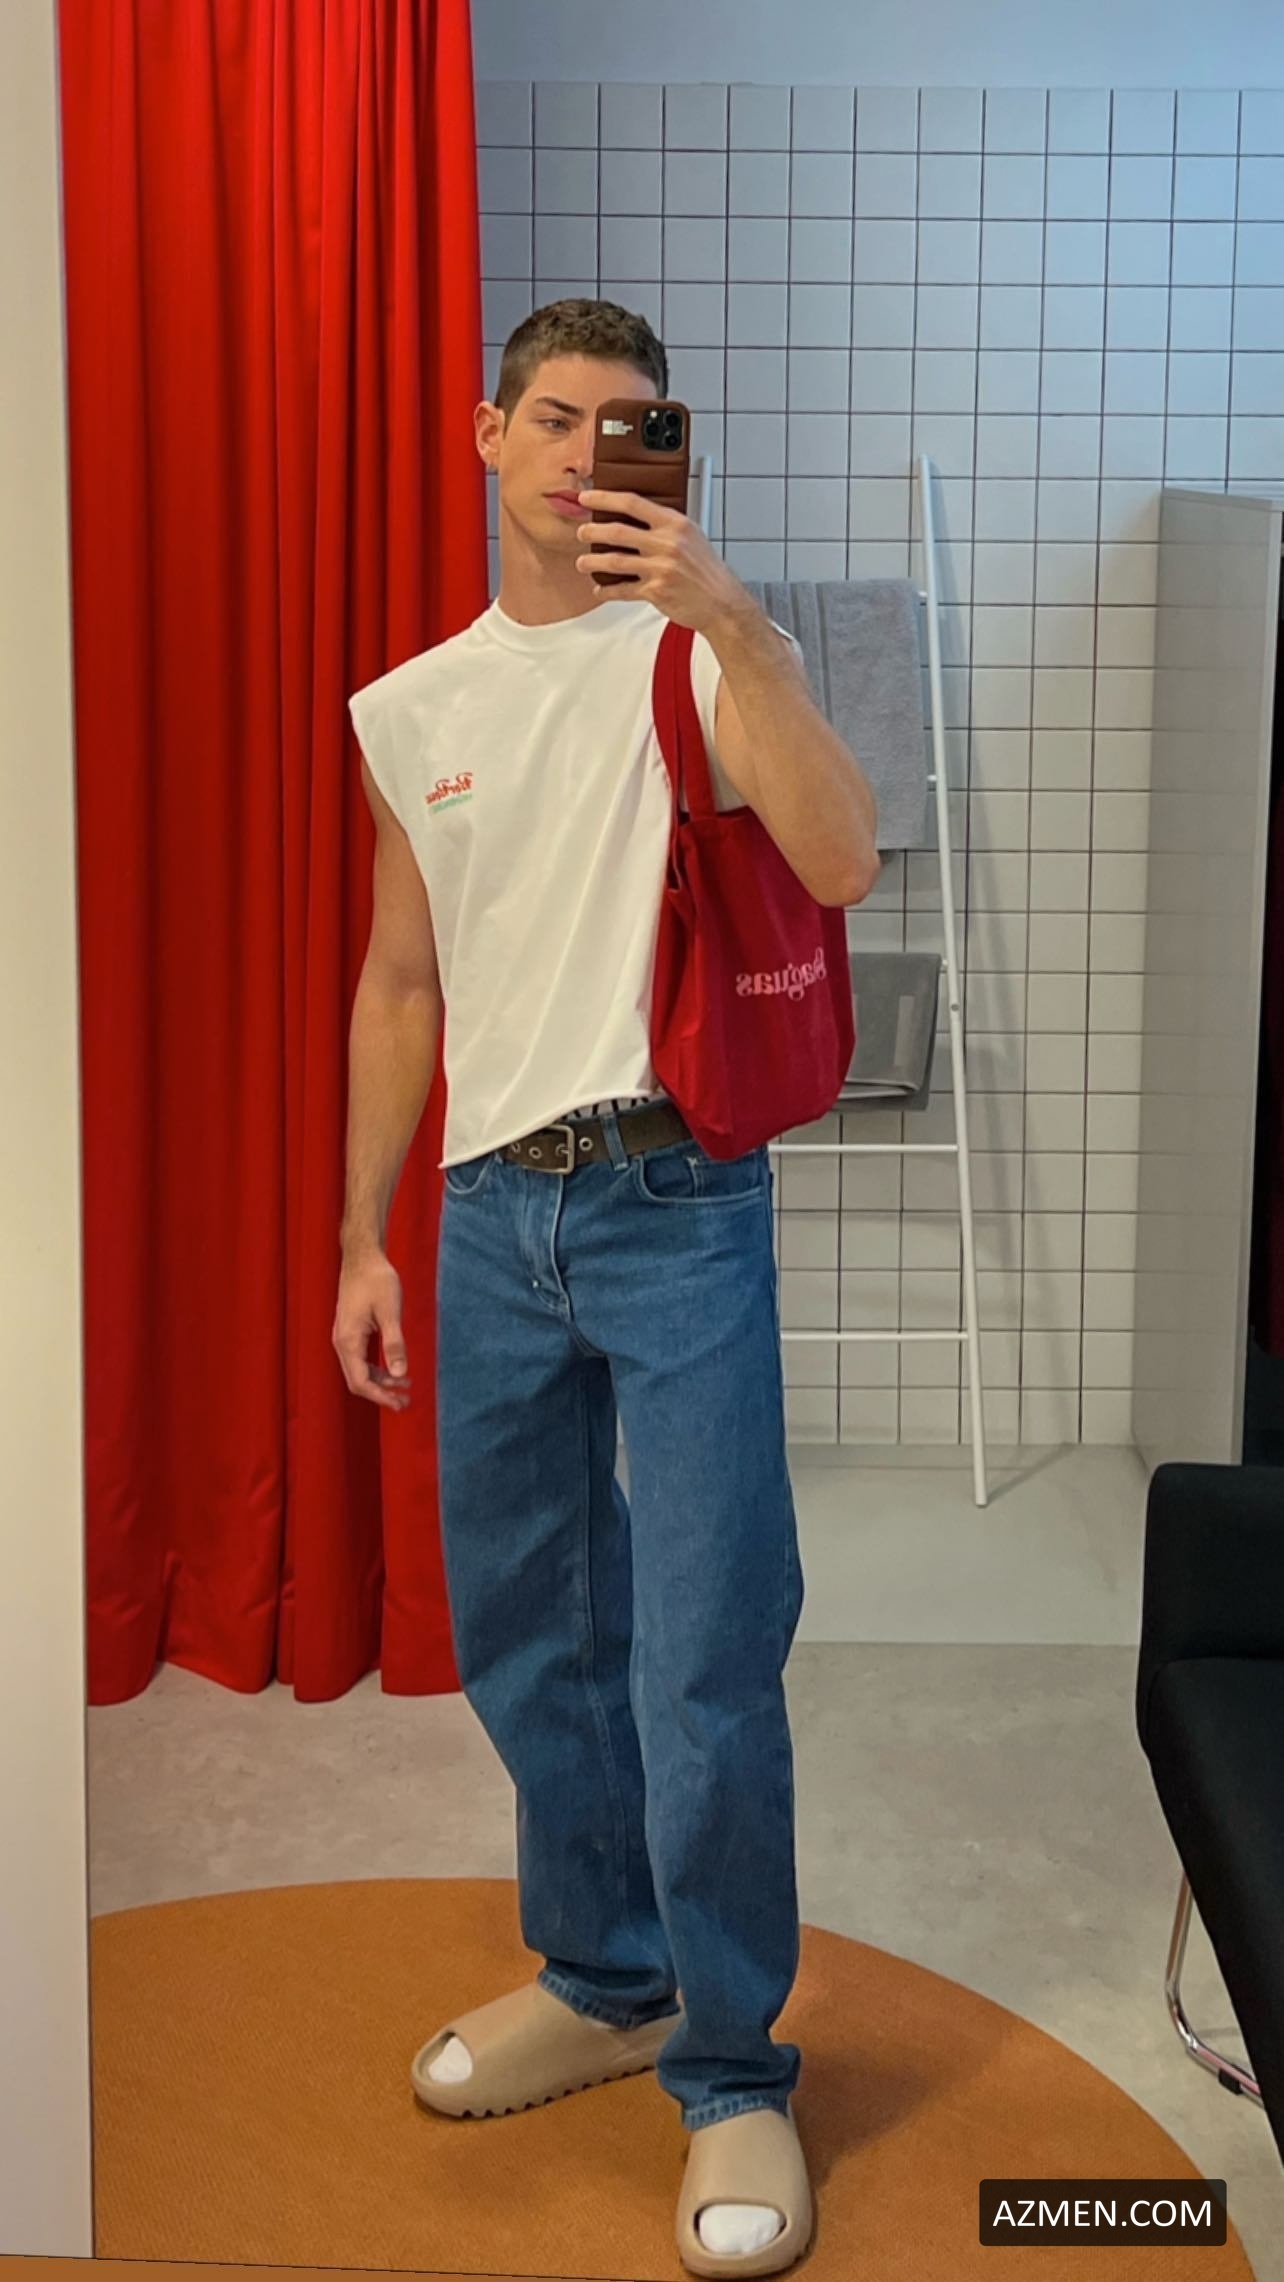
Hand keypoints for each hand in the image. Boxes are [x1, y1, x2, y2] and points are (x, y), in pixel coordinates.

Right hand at [333, 1247, 412, 1411]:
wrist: (362, 1257)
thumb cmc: (376, 1279)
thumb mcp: (390, 1311)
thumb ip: (394, 1343)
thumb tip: (400, 1373)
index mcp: (348, 1340)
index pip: (360, 1381)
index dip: (380, 1396)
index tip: (401, 1402)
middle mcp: (342, 1342)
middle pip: (357, 1381)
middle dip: (381, 1393)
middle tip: (406, 1401)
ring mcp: (345, 1337)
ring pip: (359, 1371)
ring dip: (381, 1382)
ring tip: (405, 1386)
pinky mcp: (351, 1331)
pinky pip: (361, 1359)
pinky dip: (377, 1368)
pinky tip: (395, 1369)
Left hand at [575, 489, 752, 634]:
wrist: (722, 603)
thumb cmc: (707, 571)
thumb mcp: (692, 536)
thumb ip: (665, 526)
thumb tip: (636, 516)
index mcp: (675, 524)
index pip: (633, 503)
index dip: (605, 498)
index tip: (588, 499)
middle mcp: (667, 543)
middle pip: (618, 531)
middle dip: (592, 531)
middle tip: (582, 532)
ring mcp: (660, 568)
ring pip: (615, 560)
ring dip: (592, 561)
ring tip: (582, 562)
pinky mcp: (656, 592)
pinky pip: (623, 590)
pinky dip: (608, 591)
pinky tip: (600, 589)